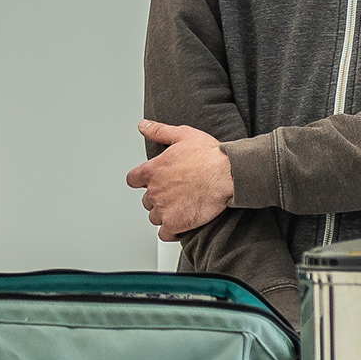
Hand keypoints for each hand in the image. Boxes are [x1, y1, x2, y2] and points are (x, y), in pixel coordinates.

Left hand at [128, 119, 235, 239]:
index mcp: (152, 171)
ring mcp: (163, 209)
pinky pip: (165, 234)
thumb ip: (159, 131)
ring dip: (165, 214)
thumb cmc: (209, 155)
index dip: (142, 181)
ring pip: (155, 217)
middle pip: (147, 200)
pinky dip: (171, 232)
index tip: (153, 181)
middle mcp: (154, 191)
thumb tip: (143, 125)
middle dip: (159, 198)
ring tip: (182, 207)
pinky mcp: (176, 224)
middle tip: (176, 193)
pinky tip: (181, 225)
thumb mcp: (183, 135)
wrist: (228, 174)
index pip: (133, 180)